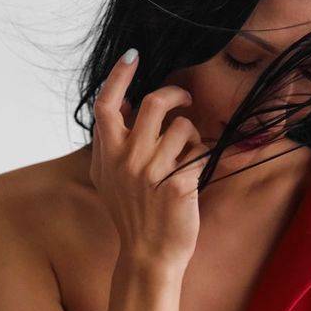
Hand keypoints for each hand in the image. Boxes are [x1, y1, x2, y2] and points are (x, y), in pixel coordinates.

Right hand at [90, 49, 204, 270]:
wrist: (147, 255)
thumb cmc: (131, 214)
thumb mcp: (107, 178)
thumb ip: (109, 142)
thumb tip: (123, 104)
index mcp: (108, 154)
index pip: (106, 105)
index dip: (119, 76)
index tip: (133, 55)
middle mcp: (127, 160)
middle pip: (153, 104)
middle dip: (176, 95)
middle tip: (186, 99)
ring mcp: (152, 173)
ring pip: (183, 128)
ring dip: (193, 137)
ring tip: (189, 155)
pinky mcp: (179, 185)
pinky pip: (201, 153)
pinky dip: (204, 158)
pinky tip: (197, 174)